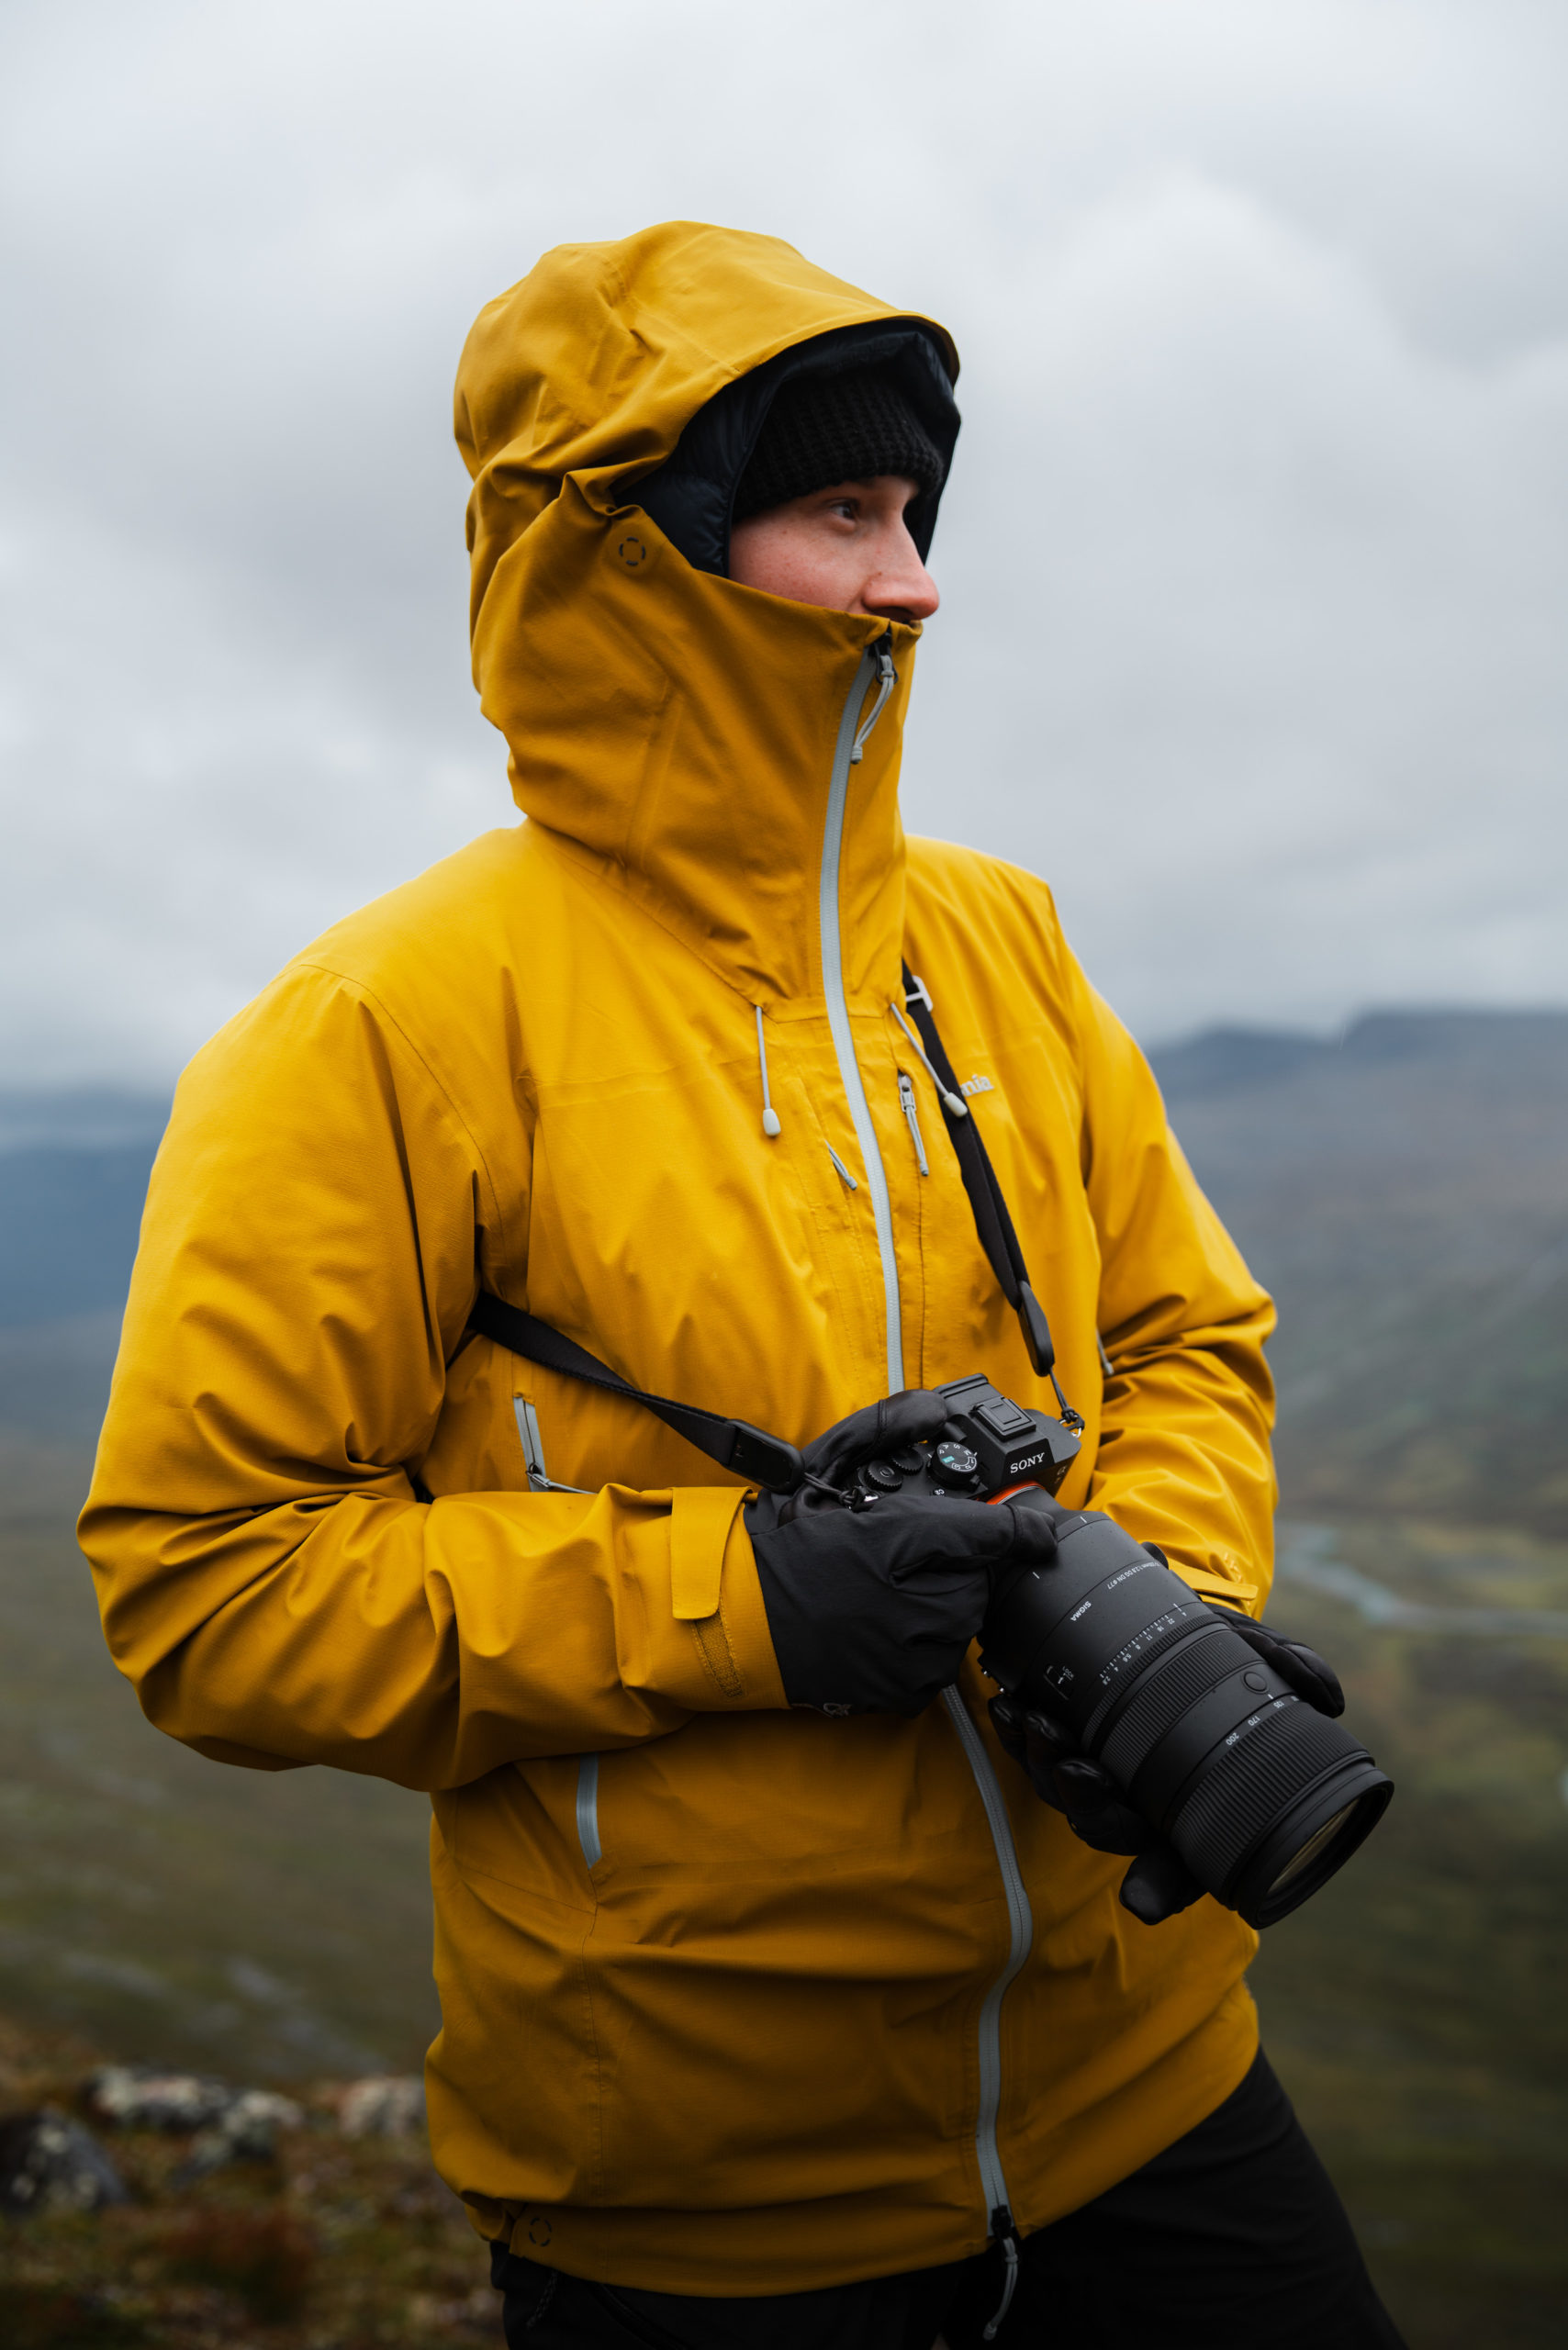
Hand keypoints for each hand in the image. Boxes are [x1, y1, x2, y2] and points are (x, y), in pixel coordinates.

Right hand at [746, 1390, 1054, 1716]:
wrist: (740, 1619)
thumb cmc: (783, 1544)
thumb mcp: (827, 1466)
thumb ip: (885, 1430)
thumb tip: (934, 1408)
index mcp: (896, 1545)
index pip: (986, 1533)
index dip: (1013, 1528)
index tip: (1034, 1531)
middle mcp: (915, 1610)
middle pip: (977, 1579)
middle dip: (952, 1563)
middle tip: (903, 1556)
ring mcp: (913, 1659)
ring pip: (961, 1620)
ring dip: (940, 1601)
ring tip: (886, 1590)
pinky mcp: (905, 1692)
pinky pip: (939, 1659)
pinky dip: (922, 1640)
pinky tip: (882, 1623)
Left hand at [988, 1604, 1348, 1923]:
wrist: (1168, 1615)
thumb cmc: (1216, 1653)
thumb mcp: (1253, 1652)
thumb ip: (1287, 1667)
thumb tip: (1326, 1693)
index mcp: (1189, 1804)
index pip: (1179, 1867)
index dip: (1161, 1887)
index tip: (1142, 1900)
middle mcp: (1138, 1799)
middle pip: (1106, 1826)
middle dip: (1084, 1803)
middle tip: (1075, 1770)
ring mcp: (1093, 1770)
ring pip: (1059, 1787)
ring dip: (1040, 1760)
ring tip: (1031, 1722)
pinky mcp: (1056, 1735)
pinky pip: (1029, 1747)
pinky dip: (1016, 1730)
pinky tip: (1009, 1705)